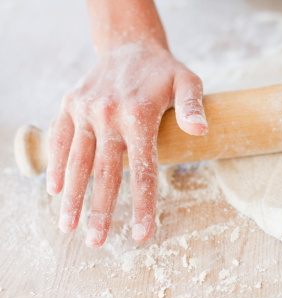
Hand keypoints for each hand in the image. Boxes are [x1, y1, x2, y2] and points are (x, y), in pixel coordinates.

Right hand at [46, 43, 207, 246]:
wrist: (130, 45)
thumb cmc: (164, 71)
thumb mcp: (187, 81)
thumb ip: (193, 107)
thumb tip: (201, 131)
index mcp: (139, 116)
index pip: (142, 171)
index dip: (142, 206)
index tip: (140, 235)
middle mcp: (109, 115)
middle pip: (105, 173)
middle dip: (100, 211)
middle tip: (96, 243)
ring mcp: (86, 110)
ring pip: (78, 161)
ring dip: (72, 196)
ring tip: (68, 227)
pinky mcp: (71, 105)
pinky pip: (60, 139)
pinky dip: (57, 164)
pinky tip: (56, 189)